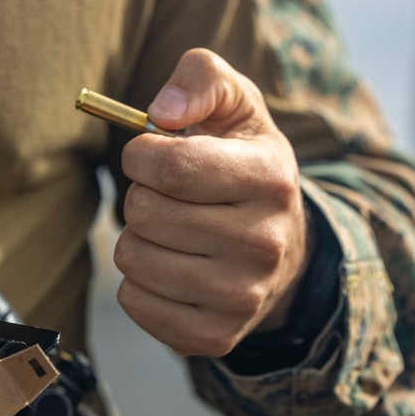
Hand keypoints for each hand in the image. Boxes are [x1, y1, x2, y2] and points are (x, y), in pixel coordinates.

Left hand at [115, 48, 310, 356]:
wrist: (282, 248)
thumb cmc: (241, 163)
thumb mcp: (234, 105)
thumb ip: (200, 79)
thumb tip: (161, 112)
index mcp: (270, 178)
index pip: (170, 167)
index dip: (140, 156)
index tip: (149, 156)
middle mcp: (264, 242)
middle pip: (144, 213)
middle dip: (141, 197)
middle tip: (170, 199)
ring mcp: (242, 296)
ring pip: (132, 260)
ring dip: (136, 240)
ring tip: (171, 233)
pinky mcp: (215, 336)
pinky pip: (134, 303)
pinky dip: (137, 283)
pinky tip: (170, 270)